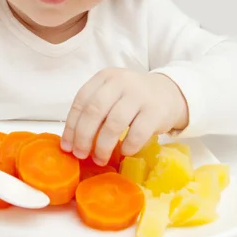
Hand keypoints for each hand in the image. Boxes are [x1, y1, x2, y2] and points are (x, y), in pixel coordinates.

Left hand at [60, 68, 187, 163]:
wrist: (169, 93)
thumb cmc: (132, 98)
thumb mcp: (112, 93)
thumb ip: (94, 109)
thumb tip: (73, 141)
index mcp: (105, 77)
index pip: (81, 100)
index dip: (71, 125)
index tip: (67, 146)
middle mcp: (120, 82)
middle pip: (94, 111)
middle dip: (83, 136)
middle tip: (80, 154)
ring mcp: (139, 95)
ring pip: (114, 124)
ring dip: (103, 146)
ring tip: (99, 159)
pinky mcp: (155, 111)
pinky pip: (137, 133)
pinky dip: (127, 147)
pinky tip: (124, 153)